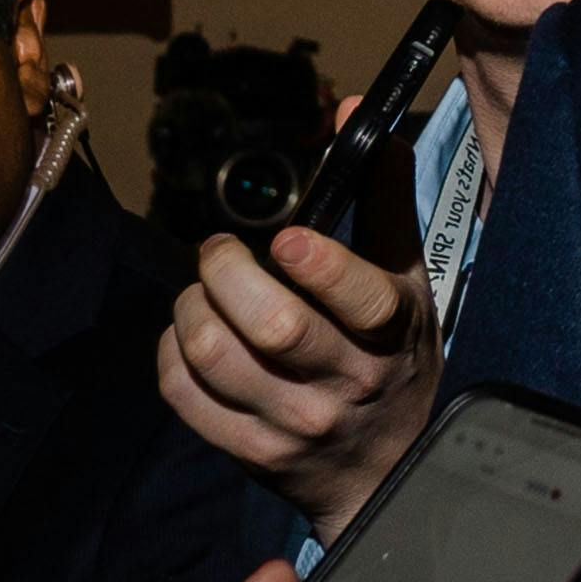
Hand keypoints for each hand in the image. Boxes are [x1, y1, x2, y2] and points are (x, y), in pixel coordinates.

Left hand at [158, 218, 437, 536]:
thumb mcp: (408, 281)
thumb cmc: (393, 357)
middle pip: (273, 325)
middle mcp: (346, 382)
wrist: (384, 468)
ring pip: (216, 355)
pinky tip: (191, 336)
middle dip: (227, 271)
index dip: (320, 266)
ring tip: (203, 292)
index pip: (362, 301)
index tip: (287, 240)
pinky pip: (185, 395)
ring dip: (192, 306)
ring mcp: (295, 423)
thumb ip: (382, 195)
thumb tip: (351, 113)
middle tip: (220, 252)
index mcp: (392, 333)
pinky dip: (173, 352)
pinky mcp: (252, 451)